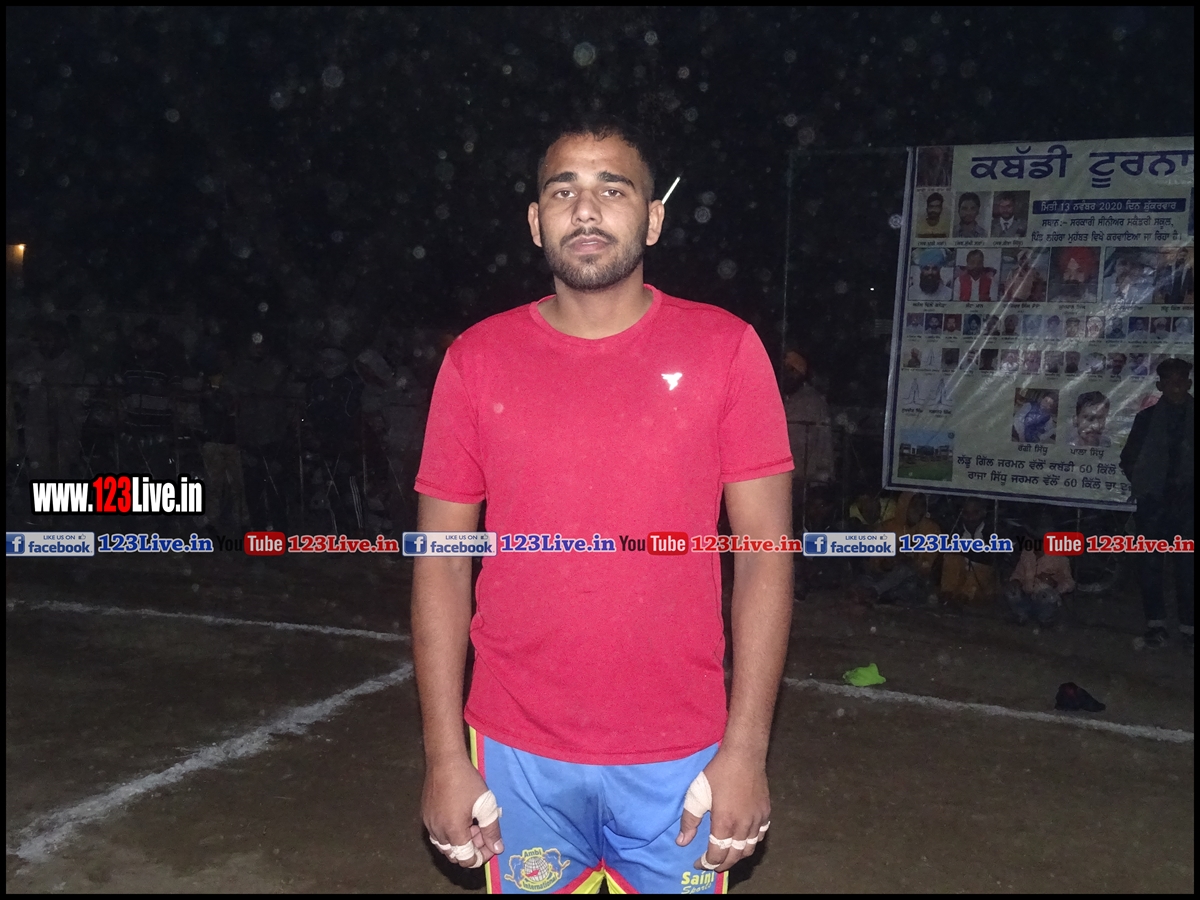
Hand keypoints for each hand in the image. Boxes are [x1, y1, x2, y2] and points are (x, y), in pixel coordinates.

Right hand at [422, 757, 503, 867]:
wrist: (444, 761)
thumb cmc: (466, 781)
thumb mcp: (485, 805)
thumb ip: (492, 830)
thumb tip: (497, 849)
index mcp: (453, 832)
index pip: (466, 859)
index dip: (481, 857)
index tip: (490, 846)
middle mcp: (438, 832)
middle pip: (454, 855)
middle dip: (471, 849)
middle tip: (483, 833)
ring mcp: (429, 824)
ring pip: (445, 846)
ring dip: (460, 842)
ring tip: (473, 824)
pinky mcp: (425, 815)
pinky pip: (437, 834)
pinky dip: (450, 833)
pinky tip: (460, 817)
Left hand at [675, 748, 769, 872]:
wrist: (744, 755)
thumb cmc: (719, 772)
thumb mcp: (697, 793)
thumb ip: (690, 820)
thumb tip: (682, 842)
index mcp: (725, 823)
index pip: (717, 854)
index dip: (707, 863)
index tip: (698, 863)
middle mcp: (743, 826)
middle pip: (735, 856)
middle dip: (722, 864)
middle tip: (711, 864)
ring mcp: (758, 820)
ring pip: (750, 848)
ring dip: (738, 856)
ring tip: (727, 855)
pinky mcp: (766, 812)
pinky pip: (760, 835)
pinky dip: (751, 843)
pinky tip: (744, 840)